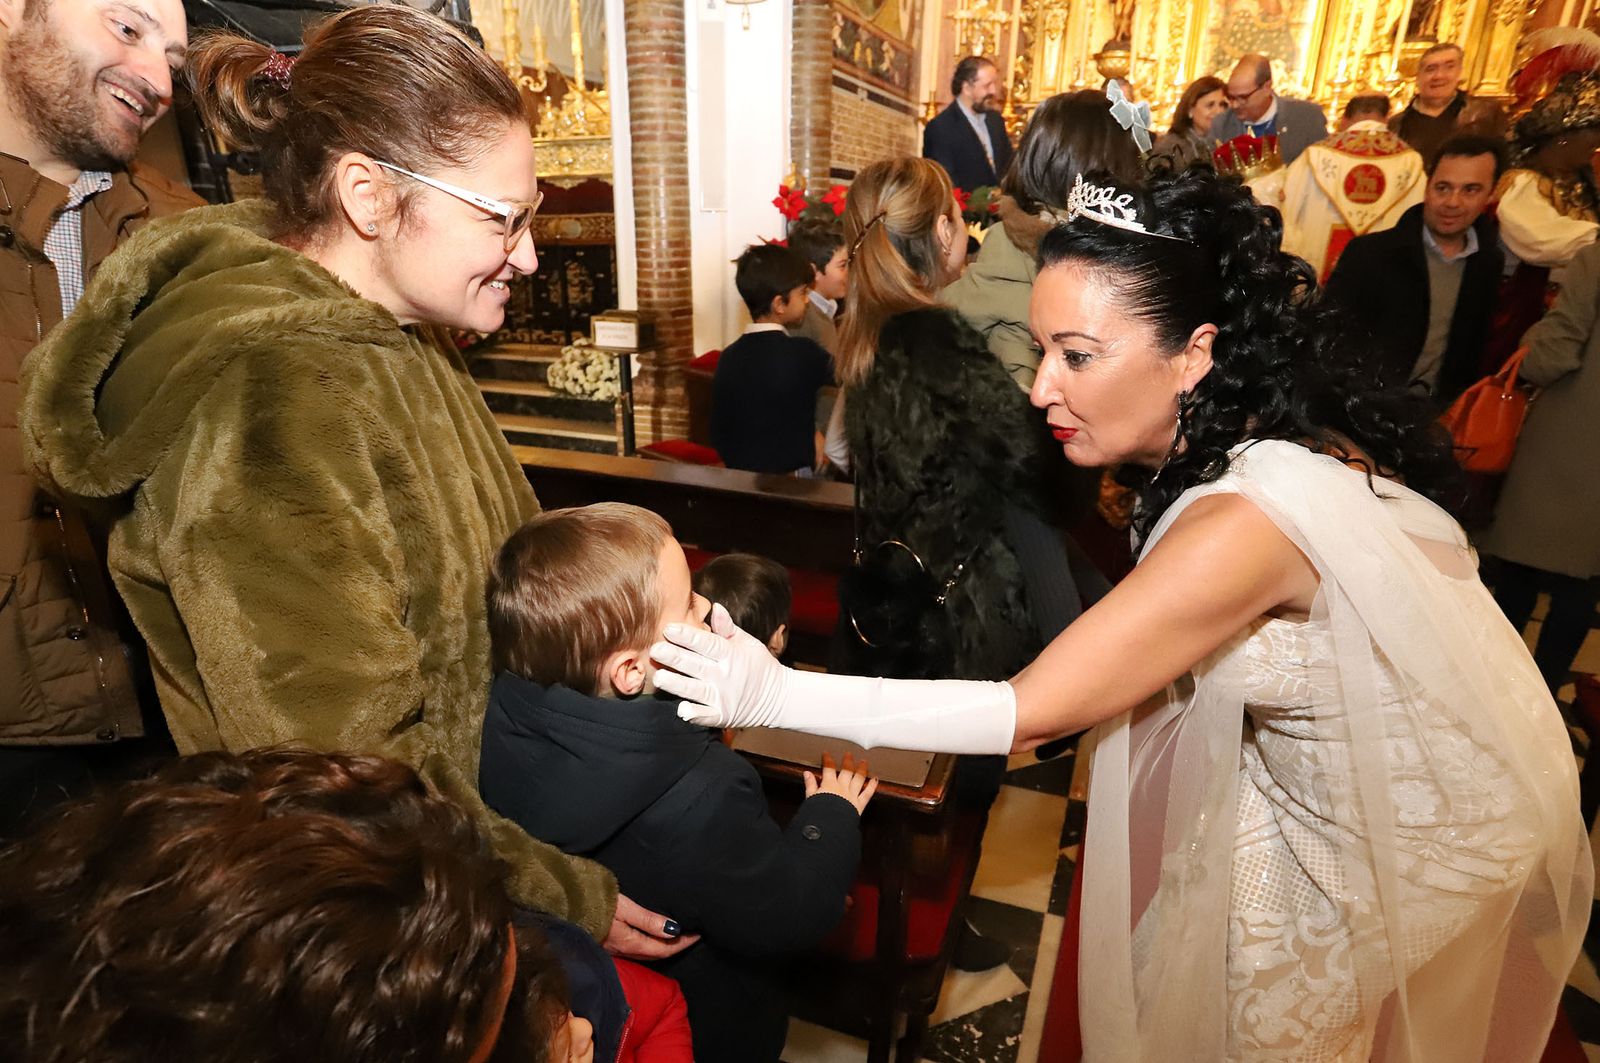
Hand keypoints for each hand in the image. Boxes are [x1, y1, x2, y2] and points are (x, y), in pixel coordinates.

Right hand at [602, 893, 698, 959]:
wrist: (565, 906)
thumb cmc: (595, 904)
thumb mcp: (625, 908)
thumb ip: (649, 920)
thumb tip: (674, 930)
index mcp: (630, 943)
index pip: (663, 949)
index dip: (682, 943)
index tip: (697, 935)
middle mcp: (624, 951)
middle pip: (656, 955)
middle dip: (674, 947)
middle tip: (690, 936)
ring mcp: (614, 950)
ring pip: (645, 954)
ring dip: (662, 947)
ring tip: (676, 937)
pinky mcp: (608, 944)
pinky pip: (635, 950)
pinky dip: (649, 945)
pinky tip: (651, 938)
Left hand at [651, 603, 791, 727]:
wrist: (778, 698)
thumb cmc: (758, 665)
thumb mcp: (748, 643)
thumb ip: (728, 628)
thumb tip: (715, 607)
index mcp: (730, 655)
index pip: (707, 643)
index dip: (688, 636)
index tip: (669, 629)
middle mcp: (725, 676)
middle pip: (696, 665)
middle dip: (674, 657)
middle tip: (655, 650)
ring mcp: (723, 698)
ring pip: (695, 690)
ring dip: (677, 684)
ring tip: (659, 677)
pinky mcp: (722, 716)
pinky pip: (706, 716)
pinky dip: (695, 714)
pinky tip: (681, 710)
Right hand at [804, 752, 877, 814]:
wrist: (829, 826)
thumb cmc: (818, 813)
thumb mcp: (810, 798)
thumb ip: (810, 784)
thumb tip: (807, 773)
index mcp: (829, 785)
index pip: (829, 769)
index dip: (828, 760)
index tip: (827, 754)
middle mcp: (842, 788)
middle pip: (846, 771)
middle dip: (847, 761)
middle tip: (849, 754)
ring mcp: (852, 795)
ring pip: (858, 779)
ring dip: (861, 769)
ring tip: (864, 762)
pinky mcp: (859, 804)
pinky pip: (867, 793)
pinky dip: (872, 786)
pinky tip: (875, 779)